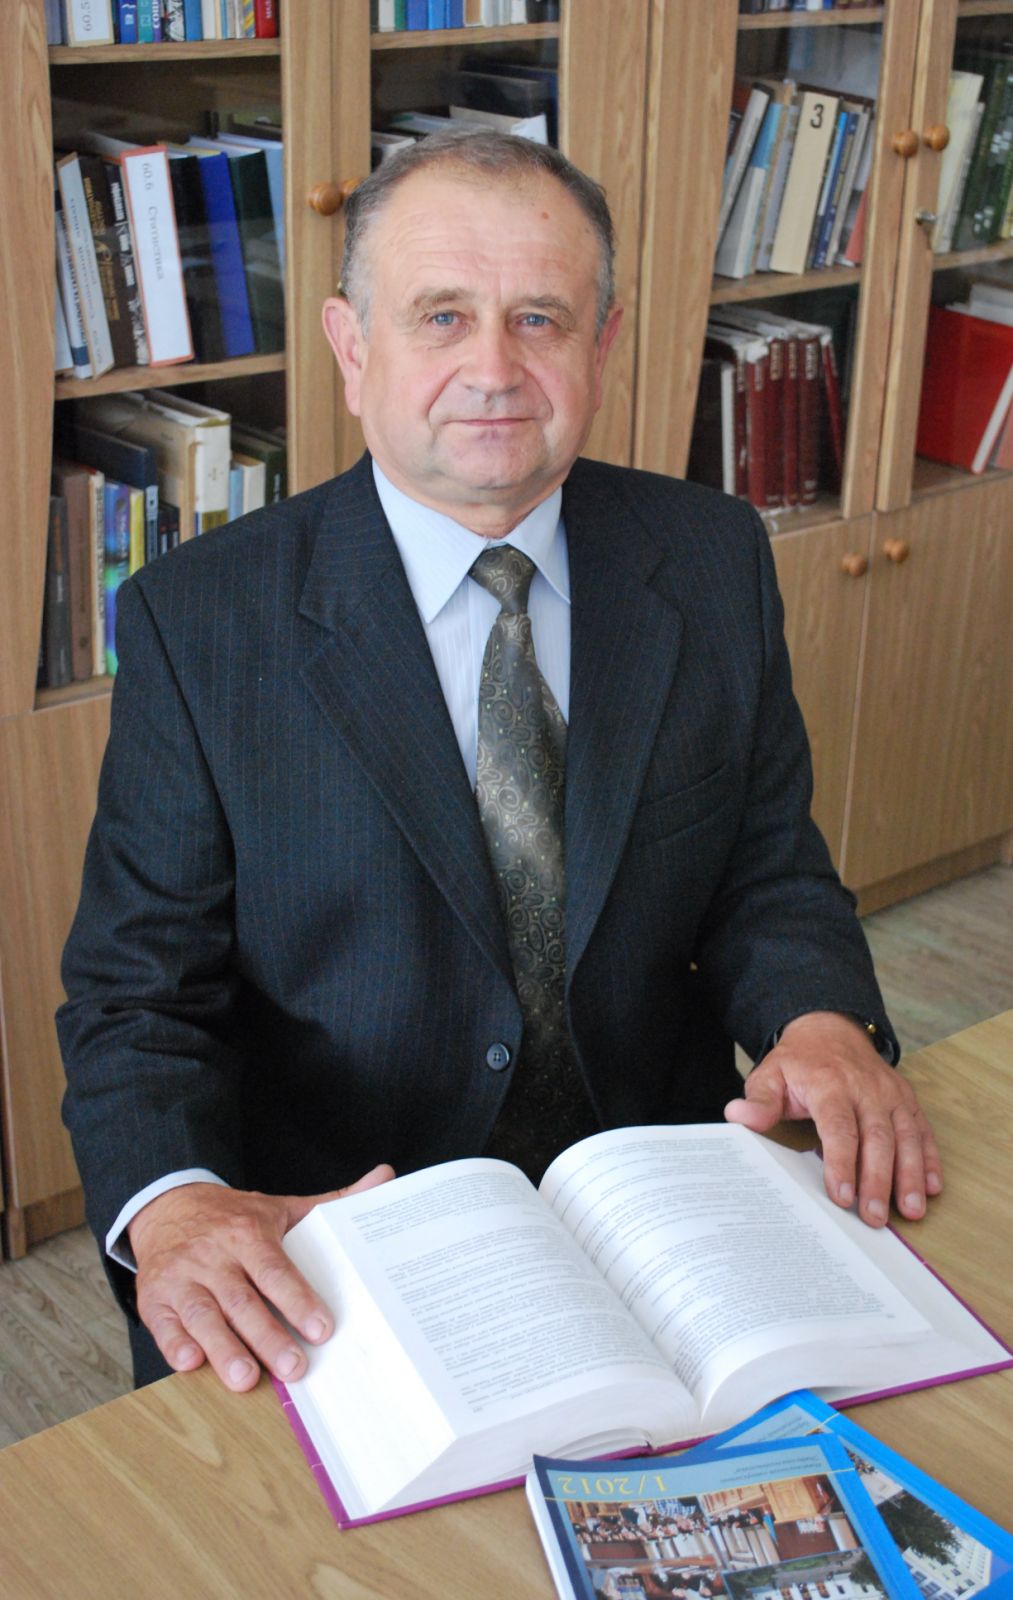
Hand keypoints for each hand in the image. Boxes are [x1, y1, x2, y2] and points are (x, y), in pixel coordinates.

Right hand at [128, 1167, 394, 1389]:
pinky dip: (175, 1345)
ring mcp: (182, 1280)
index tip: (322, 1329)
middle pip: (241, 1300)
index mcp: (247, 1234)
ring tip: (246, 1379)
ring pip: (203, 1316)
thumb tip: (385, 1177)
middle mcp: (213, 1256)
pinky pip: (164, 1325)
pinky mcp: (156, 1300)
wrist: (167, 1207)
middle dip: (267, 1336)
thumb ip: (332, 1202)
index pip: (275, 1270)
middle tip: (294, 1368)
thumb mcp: (282, 1207)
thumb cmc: (234, 1218)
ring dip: (224, 1349)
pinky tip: (191, 1364)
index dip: (297, 1300)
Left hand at [723, 1011, 941, 1226]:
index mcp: (830, 1084)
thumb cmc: (799, 1062)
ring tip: (911, 1211)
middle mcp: (866, 1089)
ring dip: (911, 1175)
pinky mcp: (906, 1100)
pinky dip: (930, 1159)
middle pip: (877, 1138)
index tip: (841, 1196)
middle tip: (874, 1218)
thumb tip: (738, 1116)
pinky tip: (932, 1188)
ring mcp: (890, 1094)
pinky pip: (922, 1130)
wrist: (830, 1029)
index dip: (842, 1163)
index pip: (839, 1127)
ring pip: (906, 1137)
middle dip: (878, 1180)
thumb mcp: (770, 1074)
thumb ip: (758, 1100)